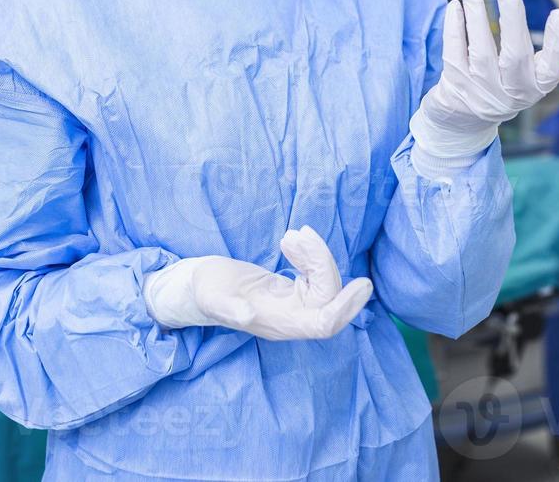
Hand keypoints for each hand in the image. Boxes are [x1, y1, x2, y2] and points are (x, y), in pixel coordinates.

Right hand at [143, 226, 372, 340]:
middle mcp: (291, 318)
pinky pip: (315, 274)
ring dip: (316, 255)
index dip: (345, 307)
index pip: (323, 324)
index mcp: (277, 324)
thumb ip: (228, 309)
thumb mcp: (211, 297)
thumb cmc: (202, 292)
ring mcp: (293, 305)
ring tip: (291, 236)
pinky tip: (292, 240)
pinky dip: (310, 254)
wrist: (196, 287)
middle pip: (328, 296)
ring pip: (324, 283)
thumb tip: (248, 317)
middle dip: (323, 263)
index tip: (363, 283)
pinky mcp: (292, 291)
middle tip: (299, 235)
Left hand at [409, 0, 558, 162]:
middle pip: (515, 55)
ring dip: (476, 16)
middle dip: (513, 16)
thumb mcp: (535, 76)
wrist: (465, 120)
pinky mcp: (456, 86)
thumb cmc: (509, 84)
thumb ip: (556, 54)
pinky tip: (455, 7)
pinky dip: (454, 28)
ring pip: (481, 51)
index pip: (553, 68)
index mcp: (536, 87)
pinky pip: (454, 53)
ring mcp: (482, 91)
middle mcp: (511, 93)